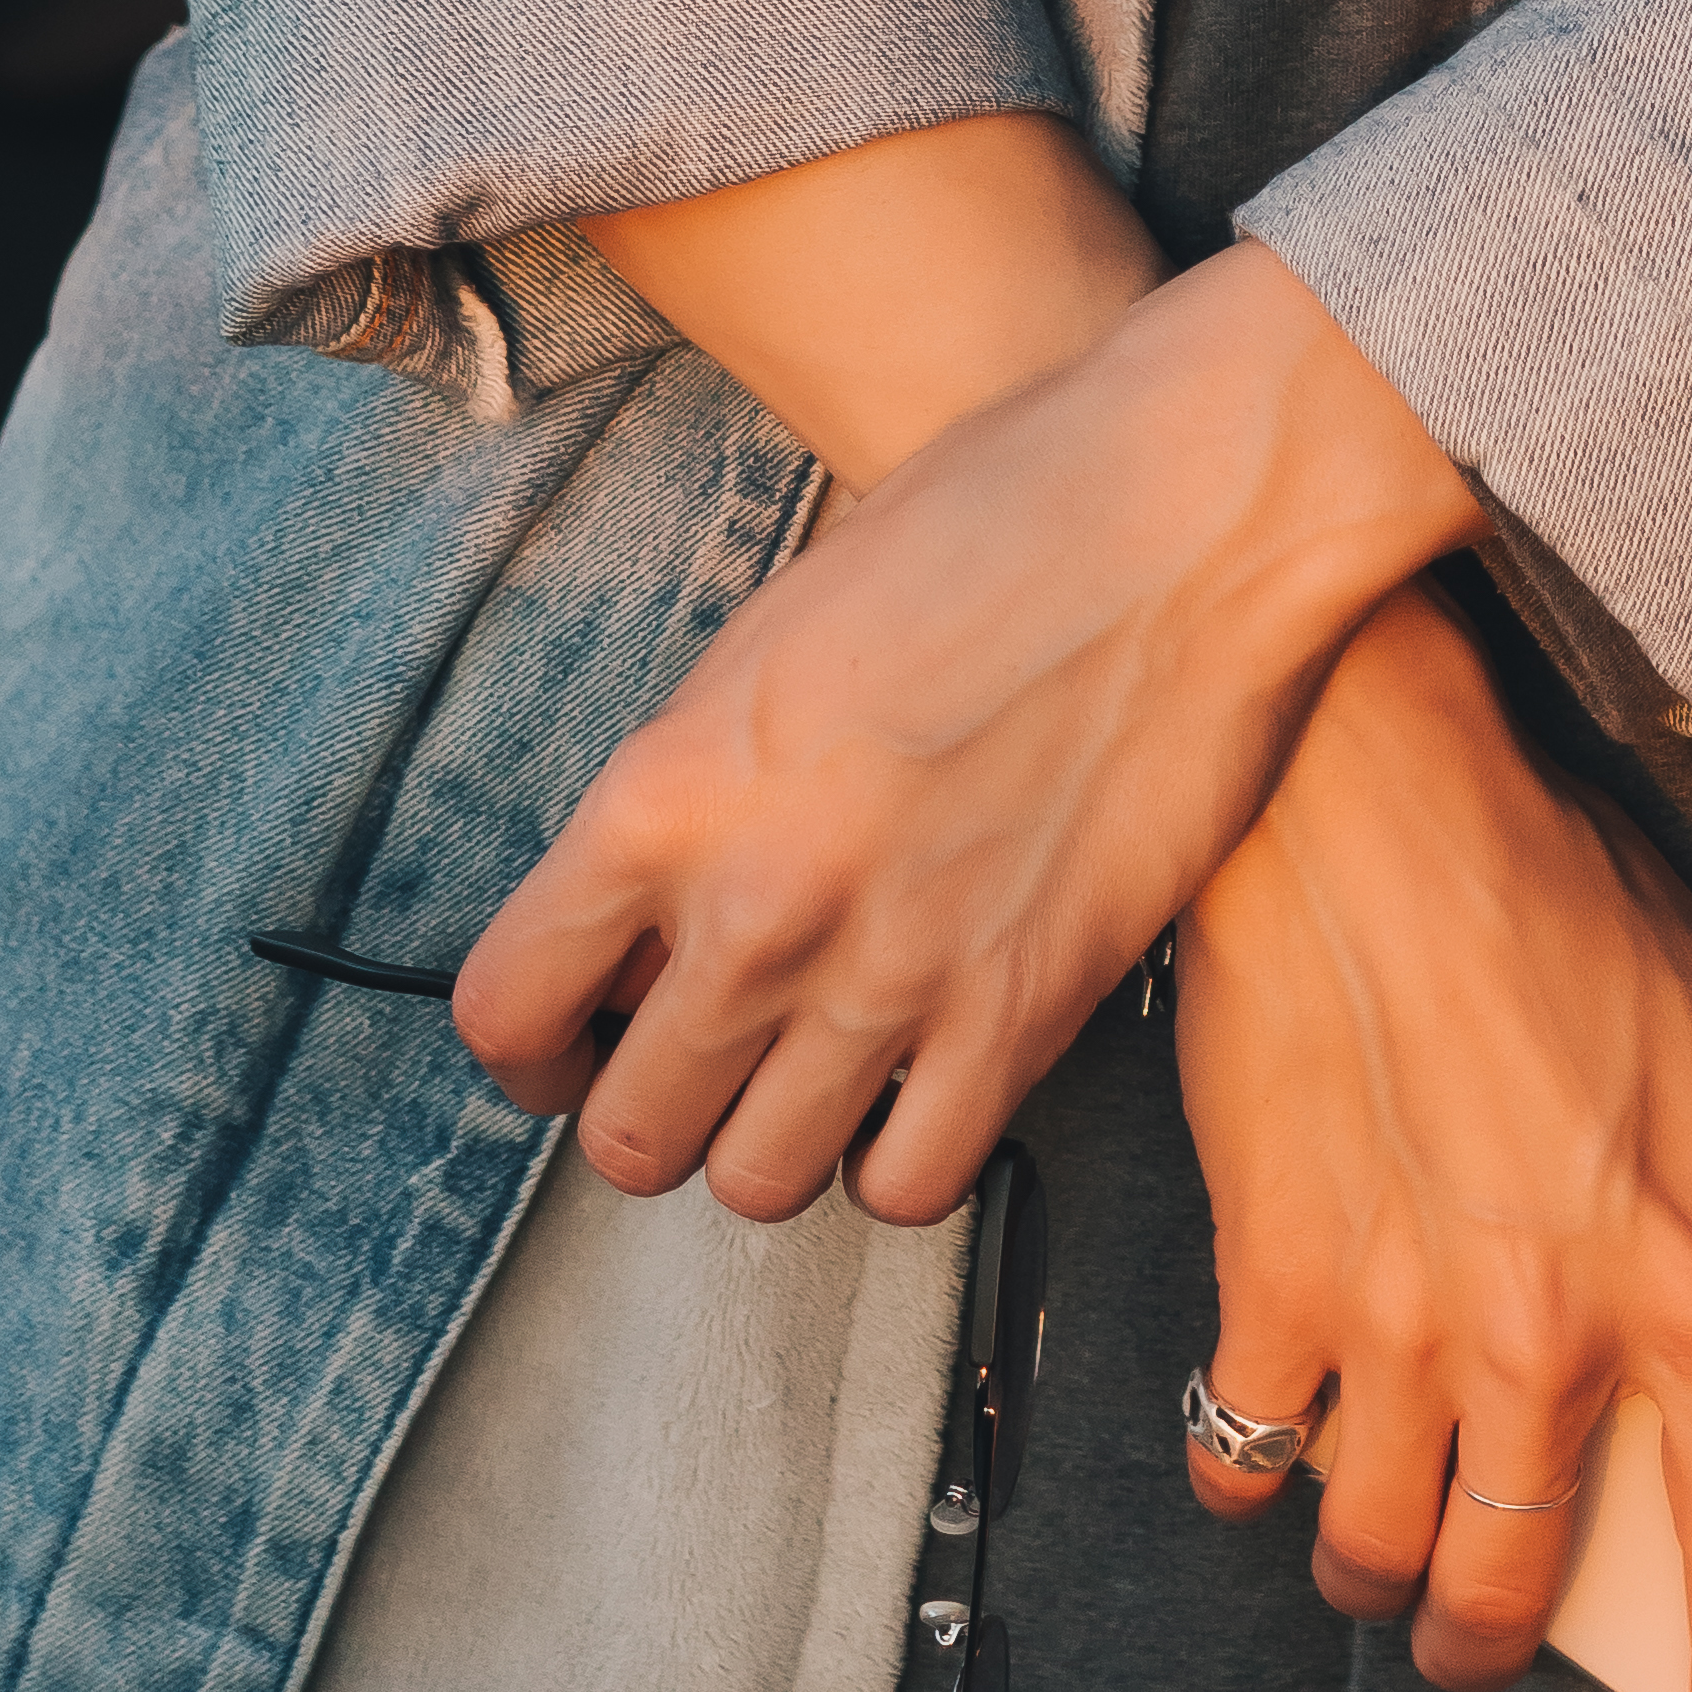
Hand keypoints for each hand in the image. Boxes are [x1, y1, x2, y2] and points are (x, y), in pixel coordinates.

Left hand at [457, 240, 1474, 1222]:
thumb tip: (650, 909)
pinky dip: (901, 1160)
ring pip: (757, 1182)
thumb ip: (690, 787)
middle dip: (652, 1110)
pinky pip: (910, 1185)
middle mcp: (759, 904)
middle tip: (698, 1064)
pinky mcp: (1023, 1013)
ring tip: (811, 1075)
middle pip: (629, 1134)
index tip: (567, 1046)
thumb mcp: (773, 629)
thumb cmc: (990, 519)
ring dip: (772, 1142)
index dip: (528, 1050)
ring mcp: (892, 973)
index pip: (505, 1008)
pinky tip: (917, 1084)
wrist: (1186, 506)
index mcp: (668, 789)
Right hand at [1173, 583, 1691, 1691]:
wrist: (1373, 807)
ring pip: (1374, 1551)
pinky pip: (1243, 1452)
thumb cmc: (1563, 902)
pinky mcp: (1271, 1281)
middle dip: (1492, 1644)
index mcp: (1684, 1284)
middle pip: (1511, 1582)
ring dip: (1380, 1571)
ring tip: (1383, 1537)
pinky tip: (1268, 1436)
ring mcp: (1394, 1323)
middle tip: (1482, 1634)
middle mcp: (1541, 1334)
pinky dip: (1250, 1471)